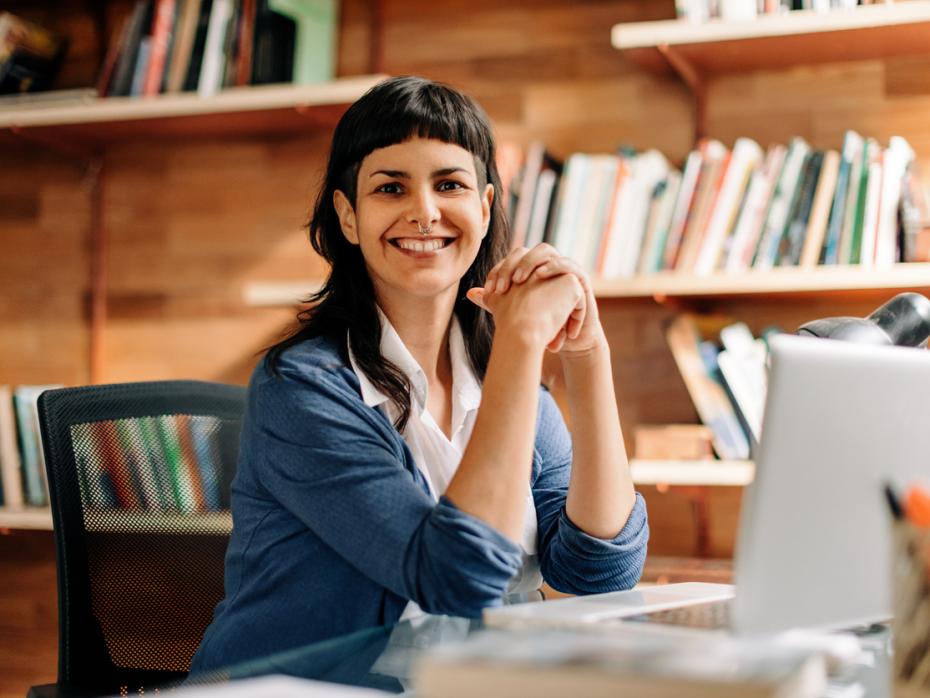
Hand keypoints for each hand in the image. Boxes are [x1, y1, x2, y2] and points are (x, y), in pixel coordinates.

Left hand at [470, 244, 604, 354]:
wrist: (566, 341)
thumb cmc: (542, 326)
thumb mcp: (517, 314)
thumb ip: (496, 301)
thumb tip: (471, 293)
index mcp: (532, 270)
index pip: (513, 258)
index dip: (500, 270)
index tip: (490, 290)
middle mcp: (548, 265)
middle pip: (532, 251)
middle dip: (518, 264)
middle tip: (507, 285)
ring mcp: (566, 270)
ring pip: (552, 255)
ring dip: (537, 265)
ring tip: (524, 283)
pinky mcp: (581, 280)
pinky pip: (573, 271)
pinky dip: (559, 272)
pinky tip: (545, 284)